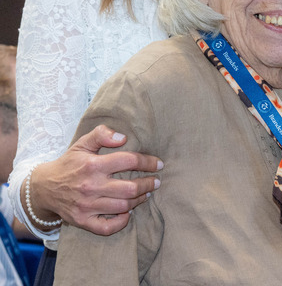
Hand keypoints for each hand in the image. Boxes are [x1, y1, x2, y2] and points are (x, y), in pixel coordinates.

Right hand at [24, 124, 162, 235]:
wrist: (43, 188)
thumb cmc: (69, 164)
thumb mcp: (82, 143)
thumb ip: (102, 134)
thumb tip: (123, 137)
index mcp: (93, 165)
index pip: (129, 161)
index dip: (148, 162)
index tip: (158, 164)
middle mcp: (91, 186)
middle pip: (130, 188)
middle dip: (148, 184)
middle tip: (157, 182)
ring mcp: (86, 206)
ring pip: (123, 206)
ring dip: (139, 200)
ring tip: (146, 194)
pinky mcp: (82, 221)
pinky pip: (107, 227)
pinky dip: (121, 222)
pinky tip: (127, 213)